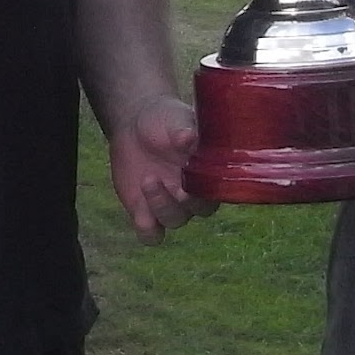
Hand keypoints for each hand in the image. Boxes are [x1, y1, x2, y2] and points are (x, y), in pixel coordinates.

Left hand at [108, 94, 217, 244]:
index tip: (198, 178)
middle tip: (179, 189)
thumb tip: (189, 138)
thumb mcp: (174, 119)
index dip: (210, 190)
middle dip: (189, 202)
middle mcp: (193, 193)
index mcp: (208, 171)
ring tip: (148, 179)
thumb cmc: (165, 119)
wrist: (135, 124)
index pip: (218, 189)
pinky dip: (147, 229)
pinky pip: (151, 235)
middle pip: (199, 209)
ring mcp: (170, 205)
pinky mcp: (145, 212)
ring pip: (174, 220)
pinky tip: (140, 212)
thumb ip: (183, 130)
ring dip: (161, 205)